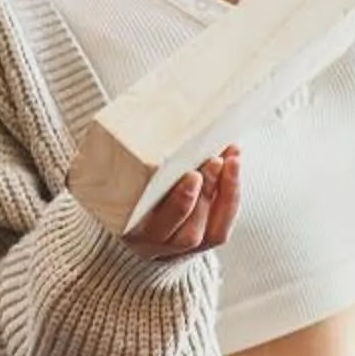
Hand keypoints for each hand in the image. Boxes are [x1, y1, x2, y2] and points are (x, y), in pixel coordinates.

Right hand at [124, 146, 240, 259]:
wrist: (132, 222)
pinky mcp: (202, 244)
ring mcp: (181, 248)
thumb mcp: (121, 172)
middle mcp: (156, 245)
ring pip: (209, 232)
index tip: (192, 175)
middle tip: (213, 160)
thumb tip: (152, 108)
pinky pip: (222, 228)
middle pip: (187, 231)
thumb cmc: (125, 186)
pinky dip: (231, 196)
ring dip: (224, 193)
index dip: (180, 202)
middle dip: (205, 194)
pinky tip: (233, 166)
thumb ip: (131, 153)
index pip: (156, 225)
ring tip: (230, 159)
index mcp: (130, 231)